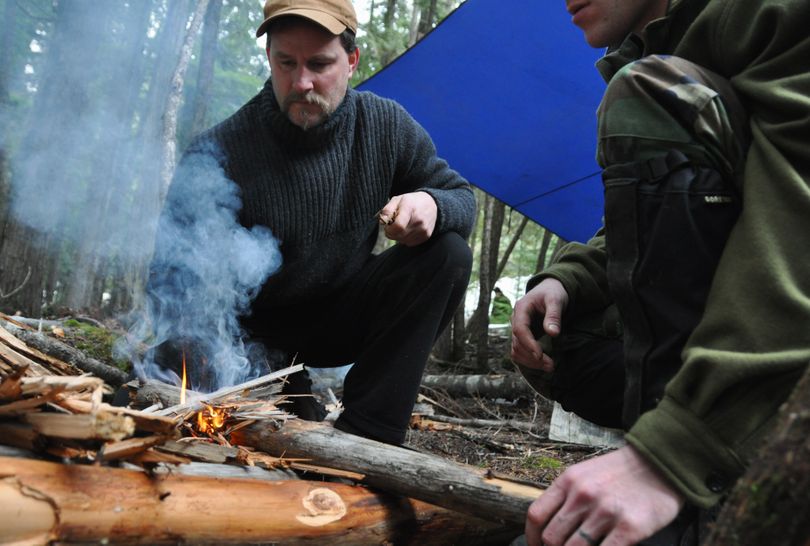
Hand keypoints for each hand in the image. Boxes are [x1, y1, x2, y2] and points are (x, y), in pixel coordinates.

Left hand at [377, 191, 436, 245]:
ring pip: (403, 241)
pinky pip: (410, 243)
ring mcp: (423, 229)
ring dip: (398, 236)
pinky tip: (408, 230)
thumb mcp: (397, 199)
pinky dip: (405, 238)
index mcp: (409, 208)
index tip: (387, 226)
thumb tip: (382, 221)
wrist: (431, 204)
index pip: (398, 226)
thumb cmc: (411, 202)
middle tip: (392, 226)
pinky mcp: (426, 236)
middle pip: (399, 235)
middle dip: (391, 233)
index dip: (389, 229)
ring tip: (401, 226)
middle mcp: (418, 220)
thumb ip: (387, 210)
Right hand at [511, 278, 567, 370]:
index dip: (528, 344)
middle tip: (551, 365)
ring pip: (516, 350)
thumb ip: (553, 315)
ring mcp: (518, 329)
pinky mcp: (523, 336)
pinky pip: (520, 352)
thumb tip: (553, 333)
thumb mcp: (556, 300)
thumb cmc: (553, 293)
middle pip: (517, 343)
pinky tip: (542, 365)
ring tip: (549, 367)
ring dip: (530, 361)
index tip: (540, 355)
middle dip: (532, 356)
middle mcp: (516, 320)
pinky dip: (529, 360)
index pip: (520, 329)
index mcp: (521, 308)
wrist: (551, 290)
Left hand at [525, 445, 684, 545]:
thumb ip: (565, 497)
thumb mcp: (584, 474)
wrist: (658, 464)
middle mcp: (582, 495)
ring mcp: (605, 512)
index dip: (532, 538)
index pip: (536, 515)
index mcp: (568, 481)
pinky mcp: (629, 527)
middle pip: (552, 538)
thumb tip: (548, 526)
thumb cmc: (619, 473)